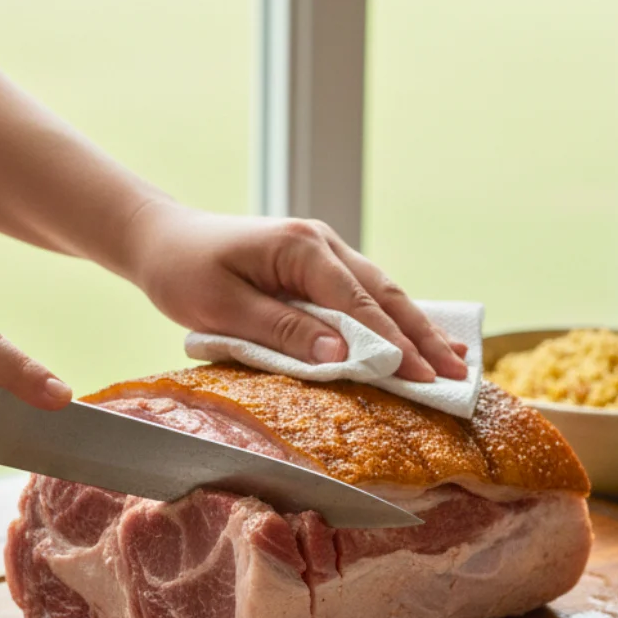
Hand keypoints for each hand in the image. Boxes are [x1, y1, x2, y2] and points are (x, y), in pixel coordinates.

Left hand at [127, 201, 467, 381]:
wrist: (159, 239)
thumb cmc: (182, 273)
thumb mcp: (223, 308)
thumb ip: (283, 331)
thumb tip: (342, 357)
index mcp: (300, 249)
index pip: (359, 303)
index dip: (393, 344)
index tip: (423, 378)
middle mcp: (321, 244)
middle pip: (385, 294)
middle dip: (423, 337)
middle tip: (458, 376)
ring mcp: (322, 251)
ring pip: (382, 292)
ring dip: (417, 328)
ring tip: (455, 363)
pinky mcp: (316, 266)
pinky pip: (364, 294)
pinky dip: (393, 319)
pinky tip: (417, 339)